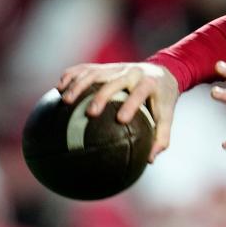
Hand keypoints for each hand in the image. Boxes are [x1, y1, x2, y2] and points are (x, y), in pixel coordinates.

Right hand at [57, 62, 178, 161]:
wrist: (162, 72)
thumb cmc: (162, 100)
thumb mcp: (166, 116)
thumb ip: (161, 137)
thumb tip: (149, 161)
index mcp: (149, 83)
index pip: (139, 92)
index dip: (131, 104)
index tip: (121, 120)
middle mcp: (132, 72)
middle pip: (114, 81)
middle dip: (102, 96)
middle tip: (90, 113)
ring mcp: (117, 67)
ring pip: (94, 72)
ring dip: (79, 85)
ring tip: (65, 100)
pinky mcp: (105, 66)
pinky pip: (84, 68)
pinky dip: (71, 76)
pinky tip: (58, 89)